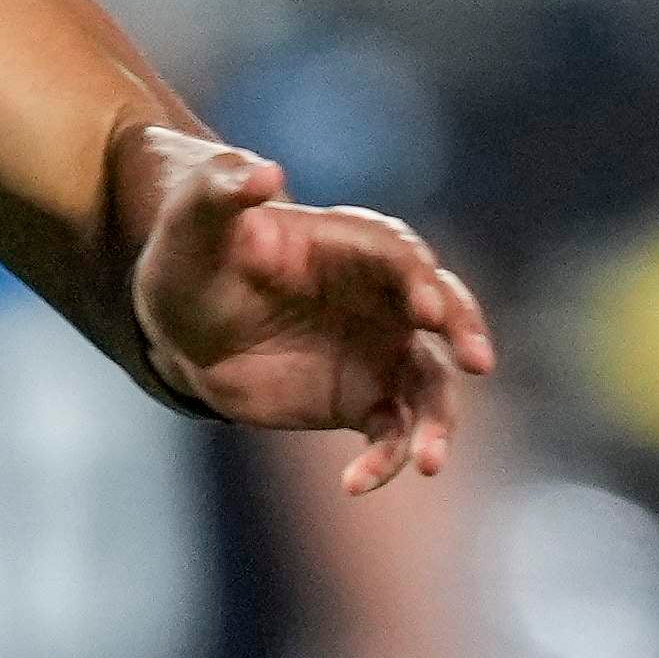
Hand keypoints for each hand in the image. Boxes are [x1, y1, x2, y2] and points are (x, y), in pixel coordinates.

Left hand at [116, 128, 497, 497]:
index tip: (427, 309)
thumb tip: (261, 173)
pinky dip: (383, 461)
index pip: (400, 255)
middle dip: (464, 331)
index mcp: (353, 244)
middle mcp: (383, 296)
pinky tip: (356, 484)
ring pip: (431, 386)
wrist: (183, 318)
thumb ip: (223, 190)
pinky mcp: (364, 400)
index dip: (417, 280)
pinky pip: (391, 434)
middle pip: (443, 311)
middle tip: (476, 360)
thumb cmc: (194, 252)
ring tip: (430, 462)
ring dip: (438, 422)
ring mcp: (381, 350)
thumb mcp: (194, 218)